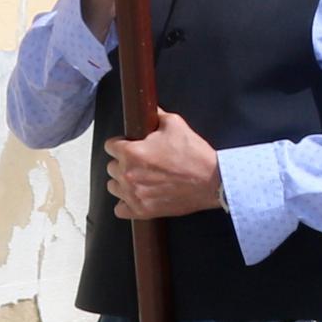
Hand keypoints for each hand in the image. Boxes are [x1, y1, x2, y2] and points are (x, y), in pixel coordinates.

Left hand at [103, 109, 223, 218]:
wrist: (212, 181)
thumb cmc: (194, 154)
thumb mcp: (175, 124)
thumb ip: (155, 115)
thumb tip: (148, 110)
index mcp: (132, 152)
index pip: (110, 146)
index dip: (121, 143)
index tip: (130, 146)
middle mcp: (128, 174)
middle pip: (111, 167)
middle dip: (123, 163)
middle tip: (142, 162)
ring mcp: (134, 195)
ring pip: (114, 187)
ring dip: (123, 182)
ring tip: (141, 179)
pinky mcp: (142, 211)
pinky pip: (120, 209)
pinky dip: (126, 203)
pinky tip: (138, 195)